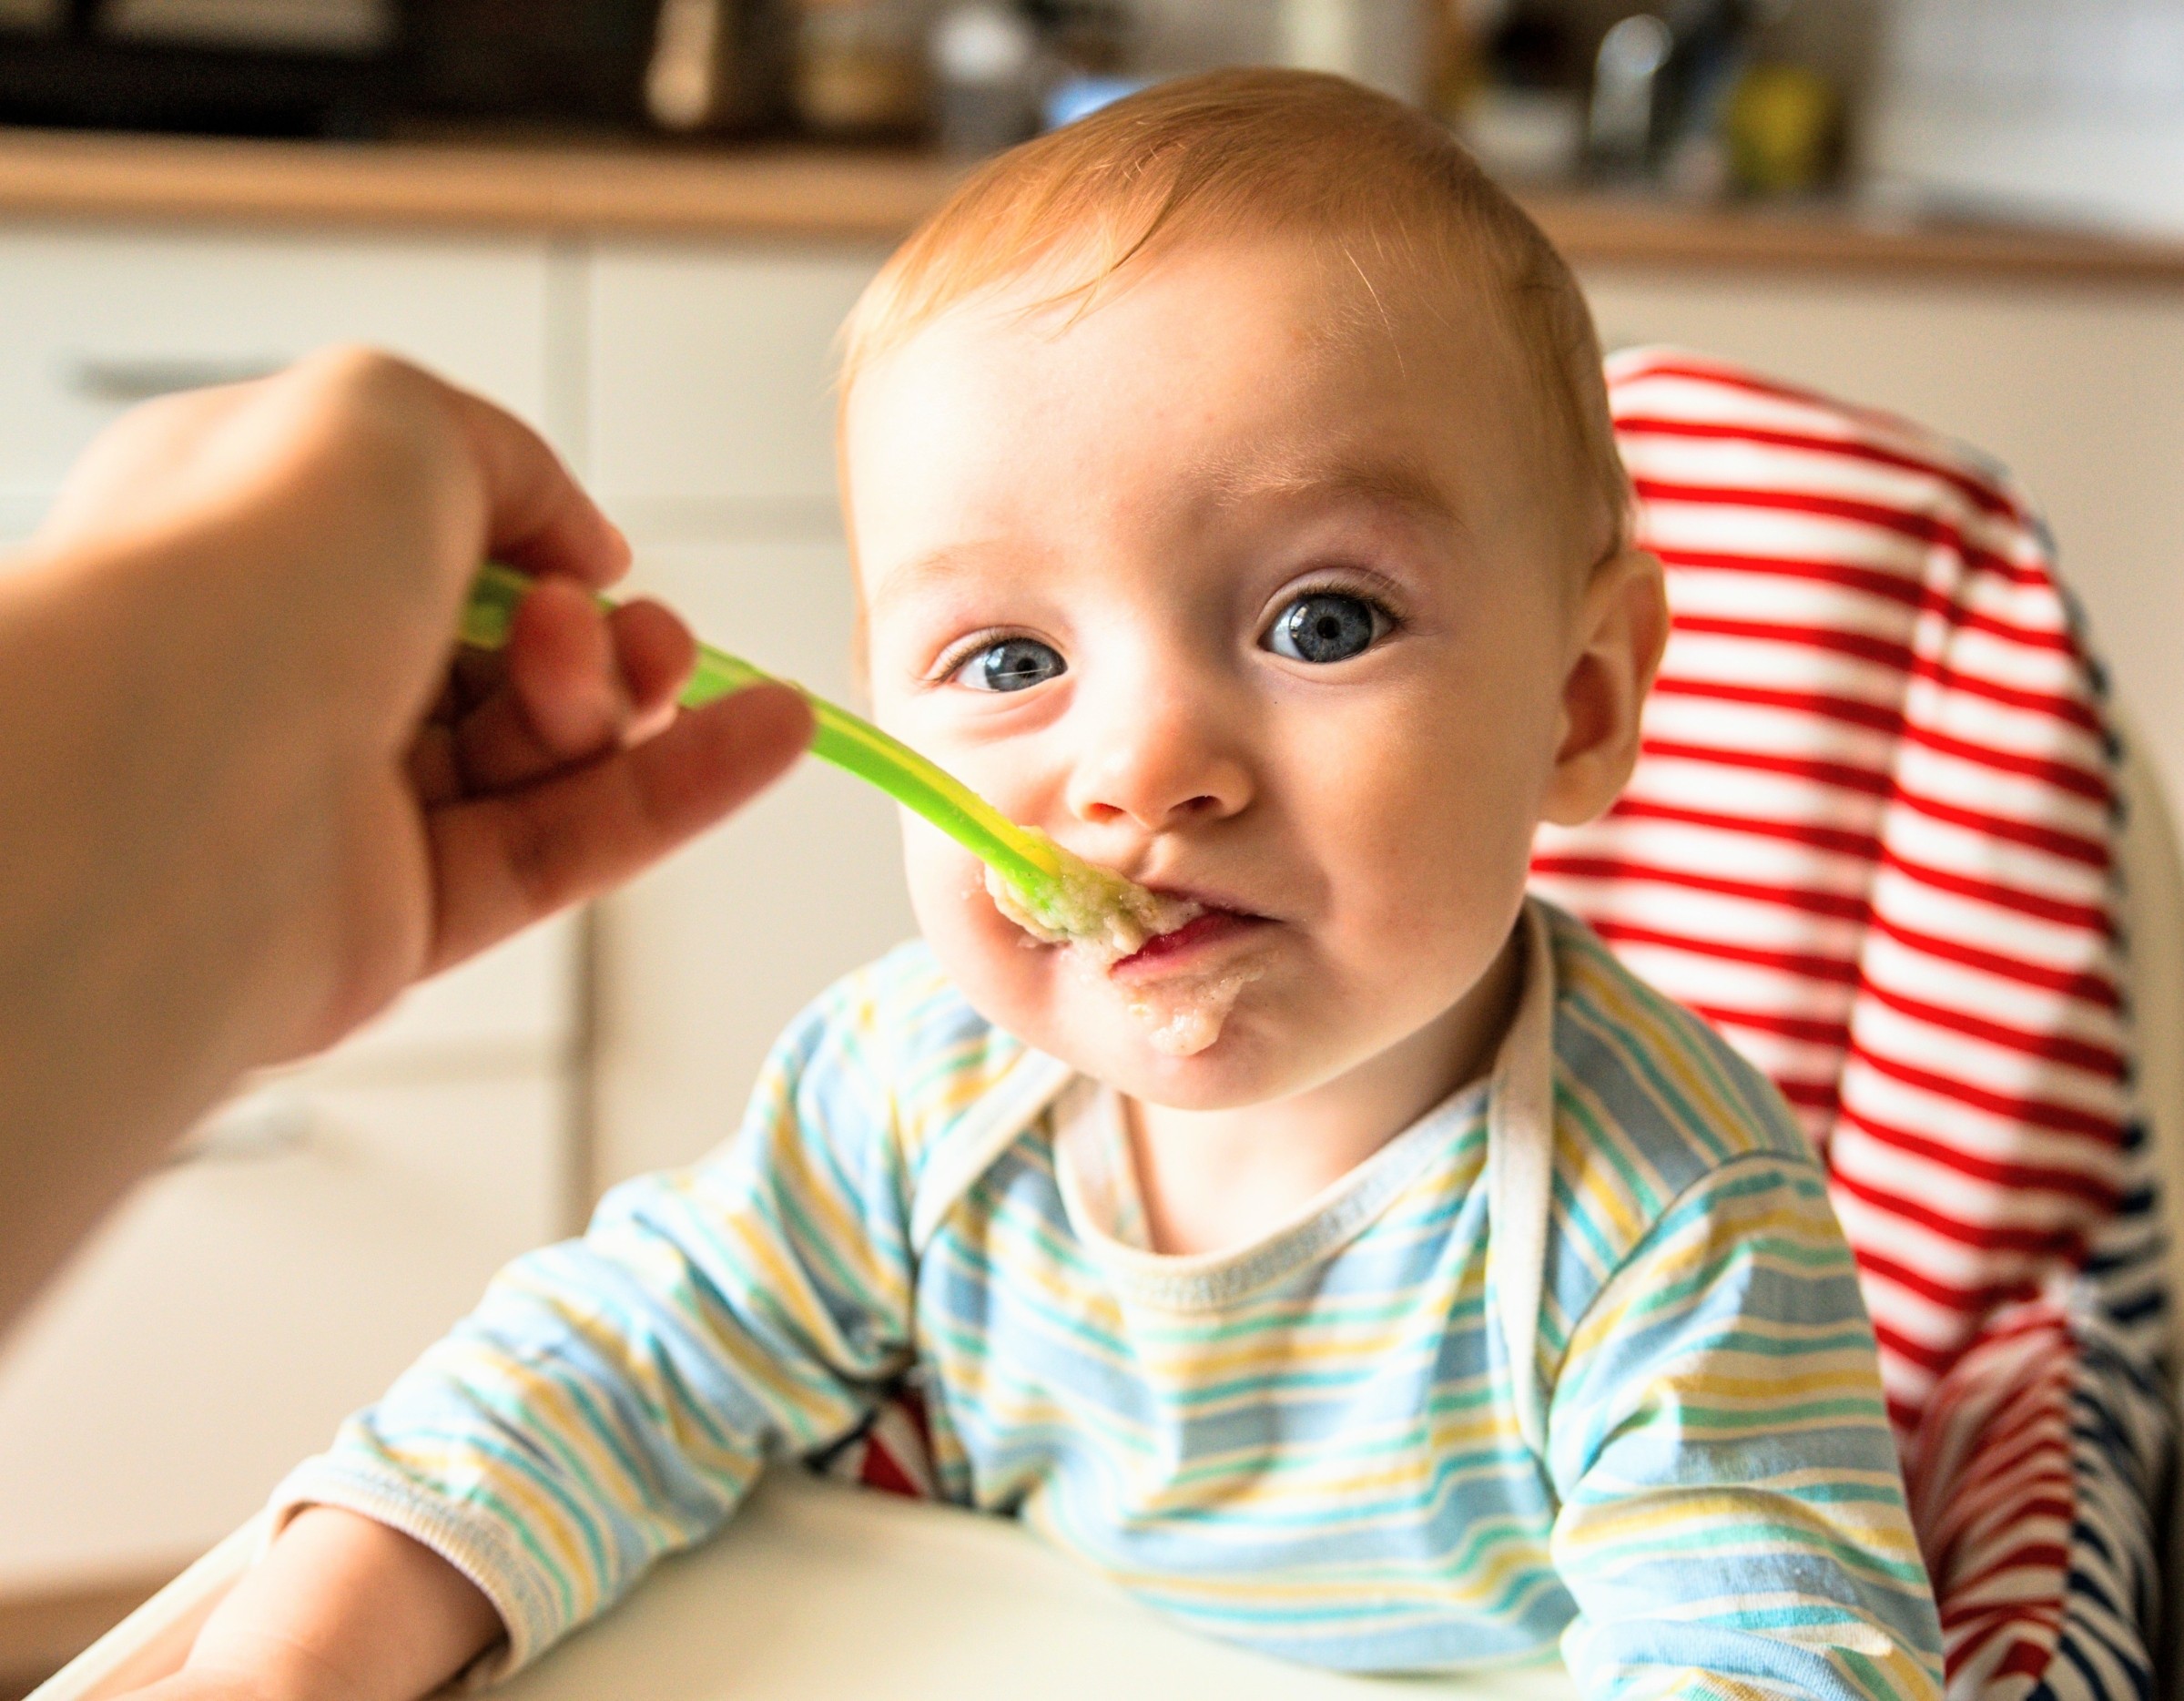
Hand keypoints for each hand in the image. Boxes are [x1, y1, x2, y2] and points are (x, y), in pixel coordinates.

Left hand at [33, 346, 813, 1059]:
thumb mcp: (393, 416)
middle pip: (501, 654)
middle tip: (604, 627)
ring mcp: (345, 802)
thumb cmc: (236, 577)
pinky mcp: (400, 917)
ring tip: (666, 670)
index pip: (427, 541)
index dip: (530, 545)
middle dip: (592, 631)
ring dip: (634, 701)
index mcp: (252, 540)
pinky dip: (680, 793)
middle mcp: (289, 672)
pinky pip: (569, 847)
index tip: (582, 552)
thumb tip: (576, 545)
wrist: (173, 784)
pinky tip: (772, 736)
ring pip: (542, 753)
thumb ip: (506, 458)